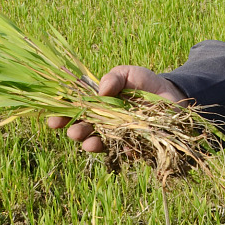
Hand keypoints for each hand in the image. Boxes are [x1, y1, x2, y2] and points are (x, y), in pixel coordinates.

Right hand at [46, 65, 186, 152]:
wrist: (171, 94)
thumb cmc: (144, 82)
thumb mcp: (128, 73)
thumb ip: (114, 77)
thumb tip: (102, 90)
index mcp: (95, 105)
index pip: (73, 112)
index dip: (61, 116)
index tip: (54, 120)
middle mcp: (102, 122)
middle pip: (83, 130)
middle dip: (76, 132)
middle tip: (75, 131)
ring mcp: (117, 135)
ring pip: (100, 144)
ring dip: (92, 144)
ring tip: (89, 143)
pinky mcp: (134, 145)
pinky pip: (126, 151)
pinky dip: (124, 150)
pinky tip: (125, 147)